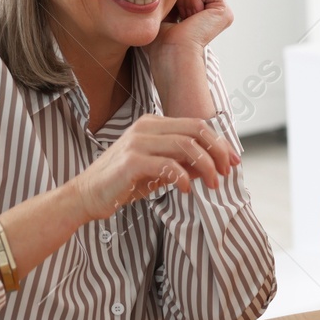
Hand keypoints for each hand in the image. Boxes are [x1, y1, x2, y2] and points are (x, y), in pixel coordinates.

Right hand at [69, 114, 236, 221]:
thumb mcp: (159, 171)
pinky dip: (184, 177)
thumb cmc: (122, 183)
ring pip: (186, 145)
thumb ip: (184, 164)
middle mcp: (146, 127)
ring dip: (206, 166)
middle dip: (219, 151)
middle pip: (196, 130)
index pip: (197, 125)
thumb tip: (213, 165)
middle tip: (227, 173)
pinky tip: (186, 189)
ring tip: (213, 184)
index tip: (234, 162)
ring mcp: (137, 142)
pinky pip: (168, 164)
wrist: (86, 196)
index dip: (220, 143)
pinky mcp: (131, 161)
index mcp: (153, 124)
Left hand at [145, 0, 232, 61]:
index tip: (172, 12)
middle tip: (180, 14)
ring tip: (186, 16)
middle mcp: (213, 8)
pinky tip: (193, 17)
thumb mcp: (164, 6)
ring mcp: (221, 9)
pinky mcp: (225, 11)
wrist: (170, 52)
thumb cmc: (161, 37)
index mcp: (200, 7)